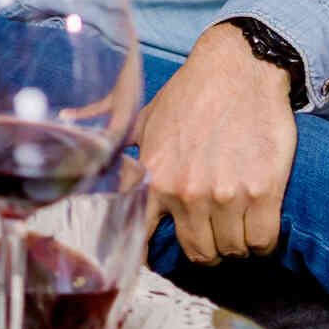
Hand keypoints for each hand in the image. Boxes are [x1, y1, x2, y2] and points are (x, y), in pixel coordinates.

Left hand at [134, 23, 297, 262]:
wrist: (239, 69)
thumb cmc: (189, 93)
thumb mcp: (143, 116)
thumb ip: (110, 131)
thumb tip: (66, 117)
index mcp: (154, 177)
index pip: (144, 236)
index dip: (151, 255)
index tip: (159, 259)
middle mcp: (186, 191)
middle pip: (199, 253)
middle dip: (206, 251)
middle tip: (213, 237)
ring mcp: (225, 194)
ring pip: (232, 250)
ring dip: (236, 246)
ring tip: (236, 229)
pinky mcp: (262, 191)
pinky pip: (262, 240)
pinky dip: (262, 242)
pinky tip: (258, 228)